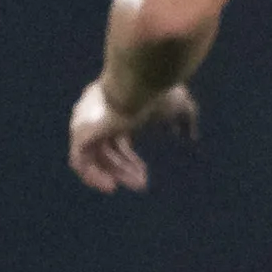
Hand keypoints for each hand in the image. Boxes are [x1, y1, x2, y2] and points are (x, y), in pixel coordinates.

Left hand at [68, 79, 197, 193]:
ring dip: (116, 174)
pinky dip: (93, 176)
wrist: (142, 84)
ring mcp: (85, 123)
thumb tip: (190, 136)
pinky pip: (81, 162)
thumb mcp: (180, 108)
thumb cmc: (161, 92)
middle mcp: (94, 114)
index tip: (144, 173)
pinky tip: (111, 186)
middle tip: (142, 185)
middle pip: (107, 151)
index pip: (116, 140)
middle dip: (125, 169)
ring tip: (138, 186)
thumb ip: (184, 122)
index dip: (129, 160)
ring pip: (97, 158)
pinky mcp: (81, 133)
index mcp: (113, 107)